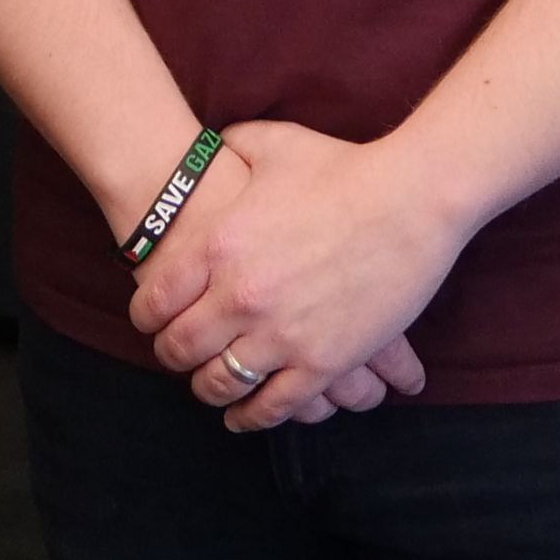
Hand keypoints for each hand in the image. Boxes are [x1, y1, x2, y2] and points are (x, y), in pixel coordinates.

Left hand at [132, 123, 460, 430]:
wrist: (413, 198)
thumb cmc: (345, 167)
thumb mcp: (275, 143)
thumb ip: (233, 143)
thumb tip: (214, 142)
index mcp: (220, 246)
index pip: (156, 300)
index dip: (146, 317)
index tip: (152, 321)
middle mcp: (241, 296)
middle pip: (180, 348)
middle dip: (172, 356)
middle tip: (176, 355)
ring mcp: (282, 334)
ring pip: (221, 383)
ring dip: (208, 389)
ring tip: (209, 387)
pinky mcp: (324, 362)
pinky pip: (273, 406)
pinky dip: (251, 417)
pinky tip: (243, 416)